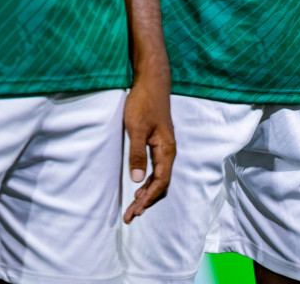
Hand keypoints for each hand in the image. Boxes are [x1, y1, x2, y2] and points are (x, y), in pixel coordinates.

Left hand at [122, 69, 173, 222]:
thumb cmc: (143, 103)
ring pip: (159, 177)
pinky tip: (138, 187)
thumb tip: (135, 180)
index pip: (160, 181)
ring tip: (133, 206)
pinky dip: (148, 182)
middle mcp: (168, 151)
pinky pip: (157, 169)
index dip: (148, 199)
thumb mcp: (136, 128)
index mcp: (166, 149)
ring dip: (147, 193)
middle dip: (147, 201)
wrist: (152, 83)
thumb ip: (137, 154)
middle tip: (130, 216)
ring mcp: (164, 147)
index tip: (134, 211)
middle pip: (161, 183)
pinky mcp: (158, 143)